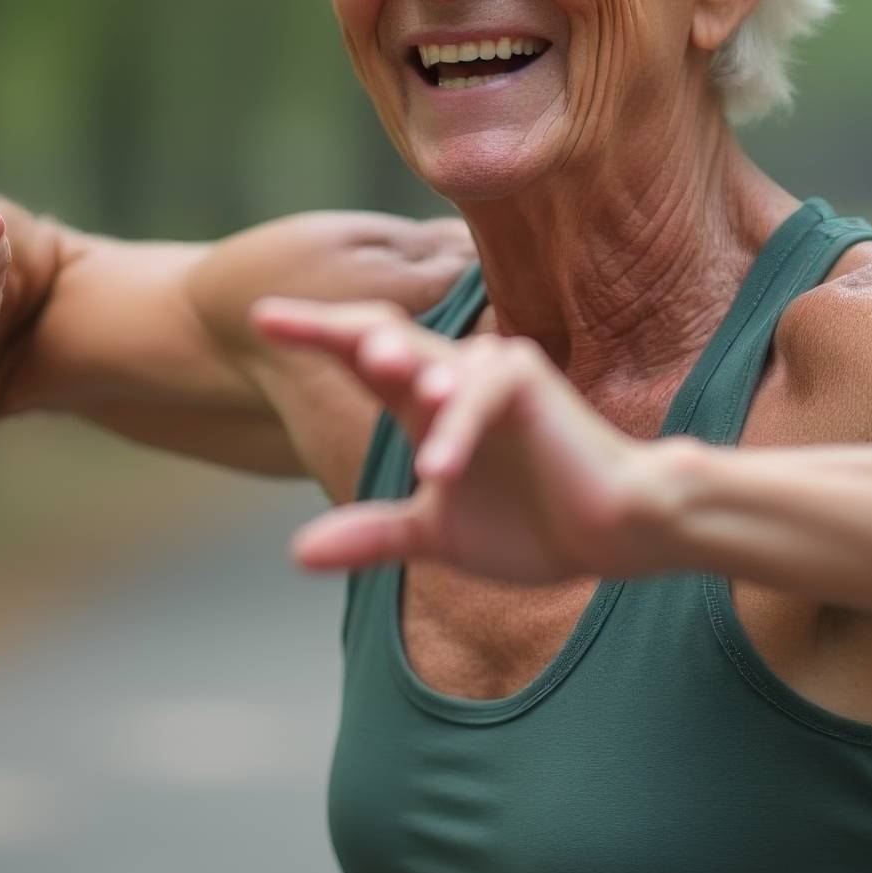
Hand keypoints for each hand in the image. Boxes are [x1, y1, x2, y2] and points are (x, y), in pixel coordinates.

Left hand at [249, 297, 676, 582]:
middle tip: (272, 318)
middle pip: (383, 337)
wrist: (612, 534)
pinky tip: (439, 470)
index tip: (259, 319)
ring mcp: (494, 375)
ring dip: (404, 362)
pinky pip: (484, 399)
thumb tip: (296, 554)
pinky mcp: (533, 386)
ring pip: (435, 361)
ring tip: (371, 363)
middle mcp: (453, 379)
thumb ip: (373, 536)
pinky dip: (460, 432)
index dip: (312, 335)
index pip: (361, 358)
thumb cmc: (533, 526)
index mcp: (426, 405)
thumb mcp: (435, 536)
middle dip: (332, 328)